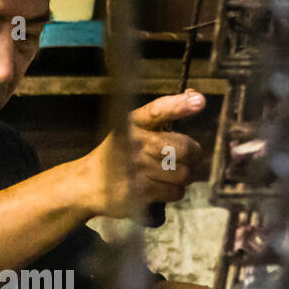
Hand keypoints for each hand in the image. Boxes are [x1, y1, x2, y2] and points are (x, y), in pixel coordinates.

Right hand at [81, 90, 206, 218]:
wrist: (89, 183)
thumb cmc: (120, 152)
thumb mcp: (135, 127)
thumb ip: (165, 113)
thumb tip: (196, 96)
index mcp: (134, 122)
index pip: (158, 110)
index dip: (179, 105)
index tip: (199, 101)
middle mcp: (134, 143)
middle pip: (185, 148)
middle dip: (193, 155)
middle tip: (186, 157)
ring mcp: (136, 169)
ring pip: (184, 173)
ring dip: (183, 176)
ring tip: (169, 173)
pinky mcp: (139, 192)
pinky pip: (175, 191)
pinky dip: (174, 191)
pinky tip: (161, 186)